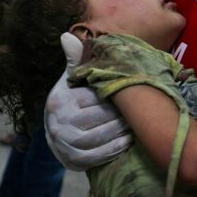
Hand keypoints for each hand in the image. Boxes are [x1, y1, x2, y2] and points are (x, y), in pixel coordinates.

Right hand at [45, 32, 132, 170]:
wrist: (56, 136)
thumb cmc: (71, 102)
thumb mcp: (70, 80)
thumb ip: (74, 60)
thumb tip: (66, 35)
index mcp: (60, 100)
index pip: (95, 96)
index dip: (115, 95)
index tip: (130, 92)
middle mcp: (59, 123)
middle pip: (102, 117)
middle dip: (122, 113)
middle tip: (140, 110)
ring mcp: (65, 144)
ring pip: (103, 136)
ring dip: (123, 131)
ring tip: (136, 124)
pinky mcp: (73, 161)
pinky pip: (101, 155)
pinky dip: (118, 147)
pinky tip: (128, 140)